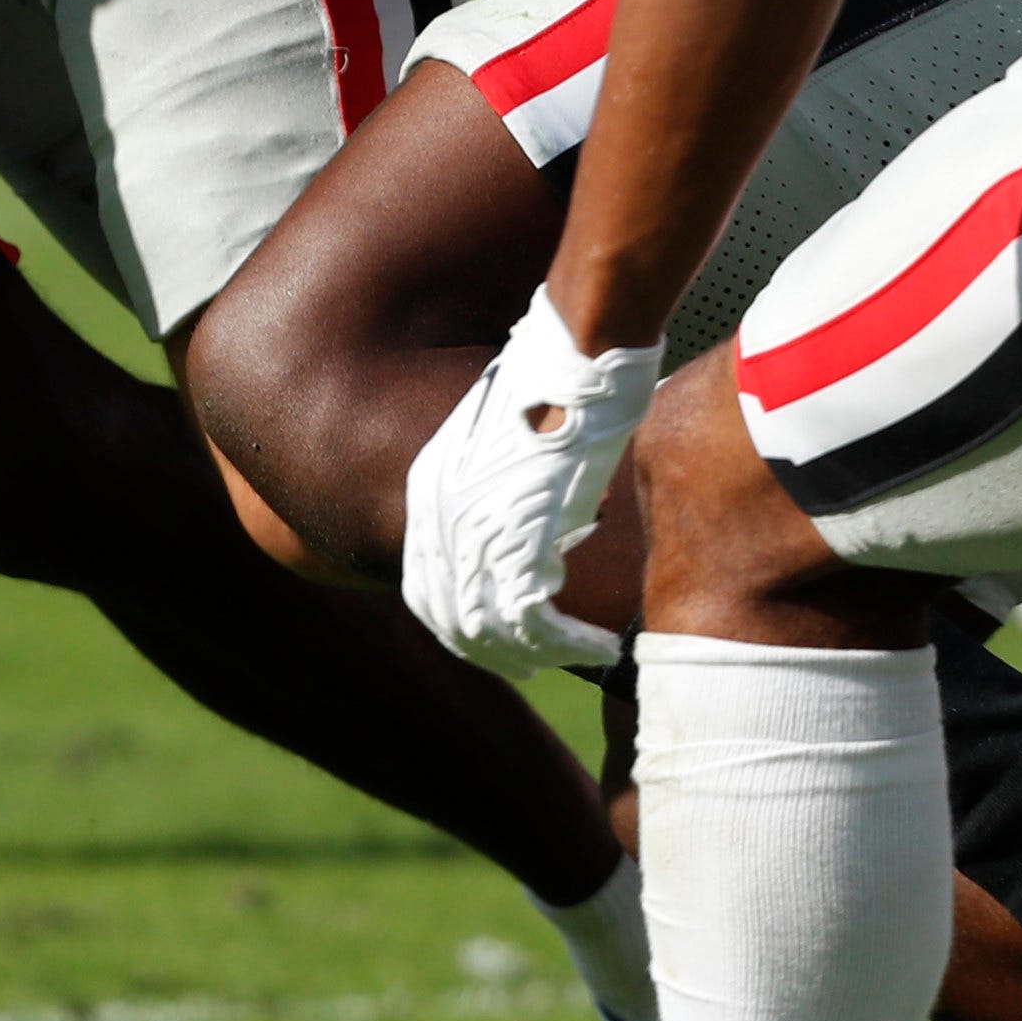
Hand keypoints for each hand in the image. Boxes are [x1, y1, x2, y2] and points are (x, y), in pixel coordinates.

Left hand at [399, 287, 661, 673]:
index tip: (493, 646)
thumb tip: (527, 520)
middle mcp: (441, 514)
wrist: (578, 352)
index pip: (424, 586)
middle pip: (450, 617)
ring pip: (489, 628)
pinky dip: (566, 644)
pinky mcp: (521, 532)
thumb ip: (500, 486)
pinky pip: (532, 619)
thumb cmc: (559, 384)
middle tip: (530, 668)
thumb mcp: (507, 440)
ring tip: (577, 655)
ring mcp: (477, 526)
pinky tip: (596, 646)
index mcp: (429, 489)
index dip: (456, 627)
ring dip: (534, 655)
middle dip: (491, 654)